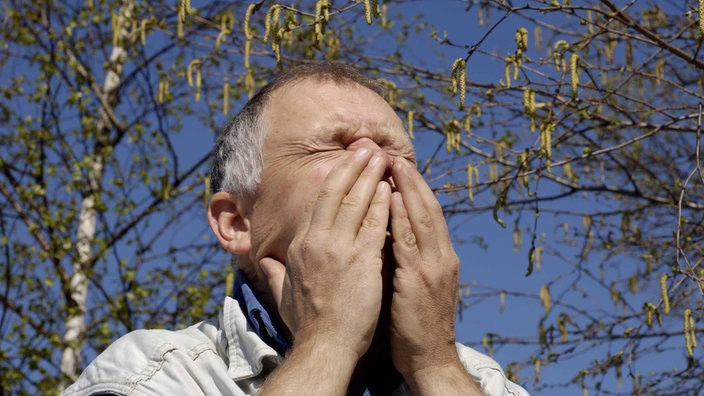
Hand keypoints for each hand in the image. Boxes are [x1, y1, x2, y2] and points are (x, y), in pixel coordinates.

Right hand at [260, 148, 390, 358]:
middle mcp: (316, 241)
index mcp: (299, 246)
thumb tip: (261, 261)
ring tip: (382, 158)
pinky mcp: (361, 260)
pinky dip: (383, 202)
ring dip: (370, 176)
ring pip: (356, 201)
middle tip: (366, 148)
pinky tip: (391, 188)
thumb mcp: (283, 295)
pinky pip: (374, 223)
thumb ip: (274, 273)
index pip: (316, 204)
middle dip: (351, 166)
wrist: (324, 346)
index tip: (344, 165)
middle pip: (334, 193)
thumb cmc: (307, 325)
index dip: (332, 181)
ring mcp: (339, 249)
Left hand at [388, 157, 461, 376]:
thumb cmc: (416, 324)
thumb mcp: (417, 285)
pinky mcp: (421, 280)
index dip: (415, 188)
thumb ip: (408, 259)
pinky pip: (410, 242)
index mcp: (441, 257)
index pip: (429, 214)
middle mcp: (442, 257)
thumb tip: (388, 234)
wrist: (430, 358)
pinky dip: (402, 218)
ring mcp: (434, 267)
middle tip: (394, 154)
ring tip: (393, 164)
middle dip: (412, 179)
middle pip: (428, 208)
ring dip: (408, 189)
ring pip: (423, 218)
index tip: (399, 165)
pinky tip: (392, 199)